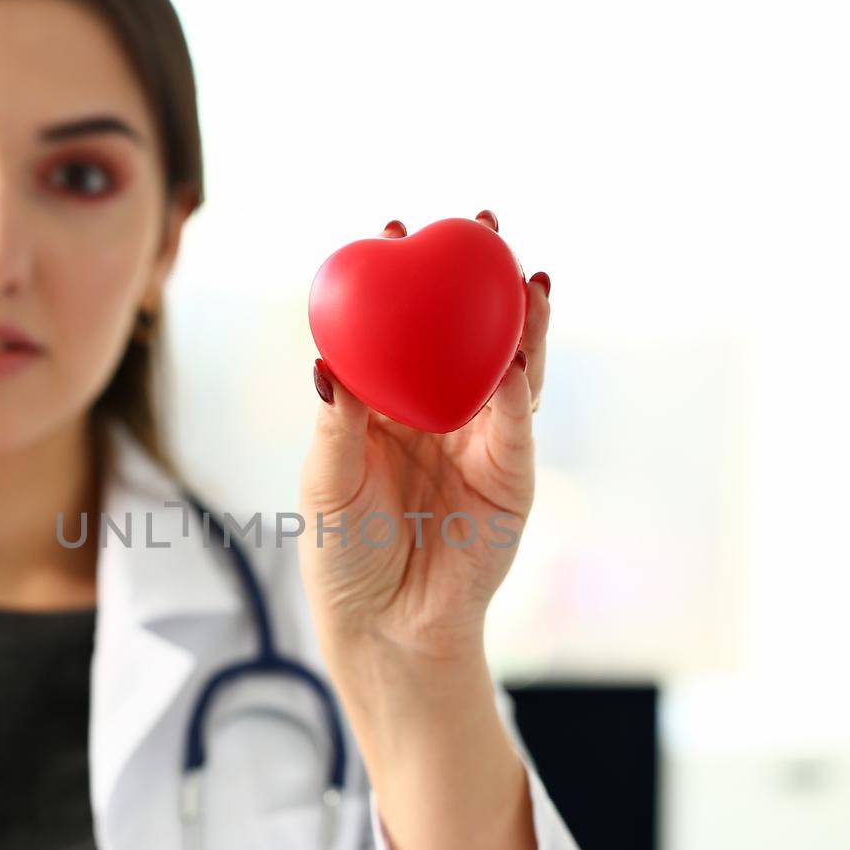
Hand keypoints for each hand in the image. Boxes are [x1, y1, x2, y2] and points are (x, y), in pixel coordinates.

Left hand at [298, 209, 552, 662]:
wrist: (386, 625)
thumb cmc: (343, 554)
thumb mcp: (326, 483)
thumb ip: (336, 423)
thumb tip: (325, 360)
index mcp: (389, 405)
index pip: (401, 329)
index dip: (404, 280)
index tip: (394, 228)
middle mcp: (439, 412)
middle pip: (466, 333)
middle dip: (478, 278)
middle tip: (480, 224)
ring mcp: (481, 440)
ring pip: (508, 366)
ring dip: (521, 321)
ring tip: (525, 275)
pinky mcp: (512, 476)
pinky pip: (517, 425)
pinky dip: (520, 389)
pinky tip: (519, 356)